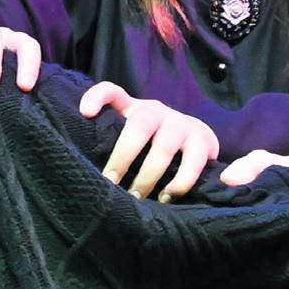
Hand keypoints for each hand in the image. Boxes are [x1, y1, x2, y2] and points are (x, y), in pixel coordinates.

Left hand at [78, 81, 219, 199]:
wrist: (198, 140)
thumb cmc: (153, 143)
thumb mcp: (131, 136)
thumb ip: (112, 140)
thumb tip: (89, 171)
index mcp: (134, 108)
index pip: (113, 91)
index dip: (97, 97)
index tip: (85, 113)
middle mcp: (158, 111)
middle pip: (139, 126)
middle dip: (123, 157)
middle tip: (110, 182)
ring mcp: (182, 123)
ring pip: (164, 147)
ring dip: (149, 175)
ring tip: (137, 197)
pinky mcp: (204, 140)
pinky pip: (193, 162)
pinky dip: (180, 181)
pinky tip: (167, 197)